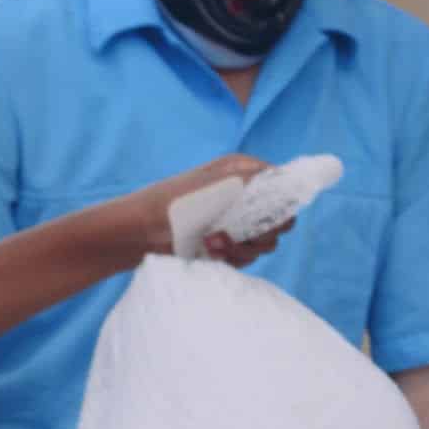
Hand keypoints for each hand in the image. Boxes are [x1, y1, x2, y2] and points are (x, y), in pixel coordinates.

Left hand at [122, 155, 291, 265]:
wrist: (141, 233)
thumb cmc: (174, 202)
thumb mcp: (216, 185)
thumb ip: (254, 181)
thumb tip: (287, 179)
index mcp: (244, 172)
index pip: (284, 187)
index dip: (281, 205)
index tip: (266, 217)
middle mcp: (244, 195)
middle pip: (281, 220)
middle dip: (261, 232)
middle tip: (235, 234)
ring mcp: (237, 222)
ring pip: (265, 242)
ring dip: (243, 247)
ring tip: (212, 243)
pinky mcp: (228, 244)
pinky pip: (248, 256)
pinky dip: (232, 257)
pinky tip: (209, 250)